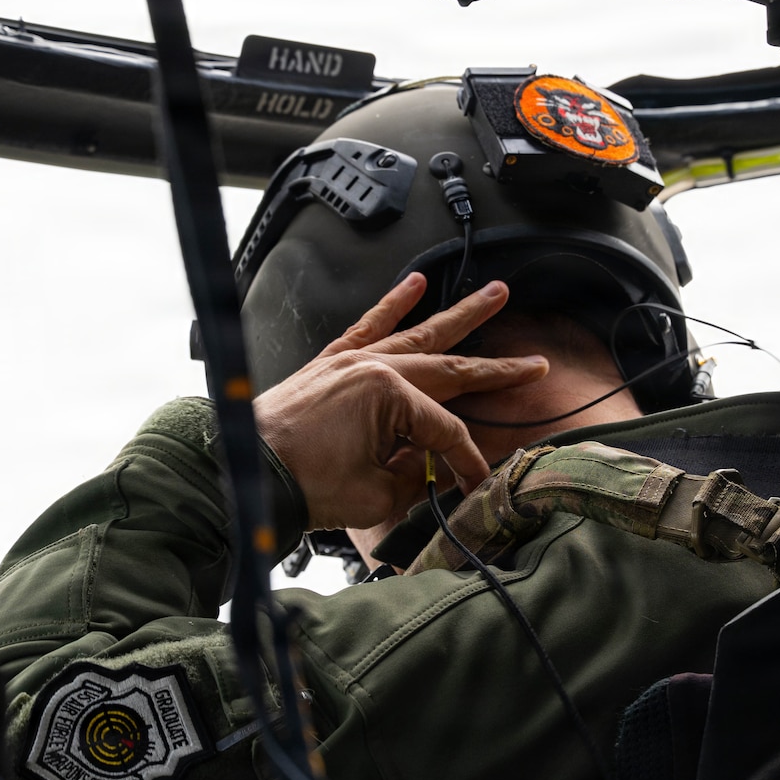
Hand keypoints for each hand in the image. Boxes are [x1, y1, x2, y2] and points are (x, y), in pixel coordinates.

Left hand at [255, 274, 547, 531]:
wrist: (245, 473)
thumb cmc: (304, 485)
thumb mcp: (375, 495)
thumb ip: (416, 476)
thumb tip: (435, 470)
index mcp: (391, 397)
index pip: (448, 430)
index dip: (465, 460)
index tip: (474, 482)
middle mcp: (375, 368)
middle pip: (450, 370)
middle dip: (497, 369)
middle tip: (534, 362)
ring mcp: (352, 361)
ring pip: (418, 332)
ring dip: (460, 316)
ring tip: (495, 295)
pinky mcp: (330, 363)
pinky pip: (368, 325)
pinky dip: (392, 304)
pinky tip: (414, 285)